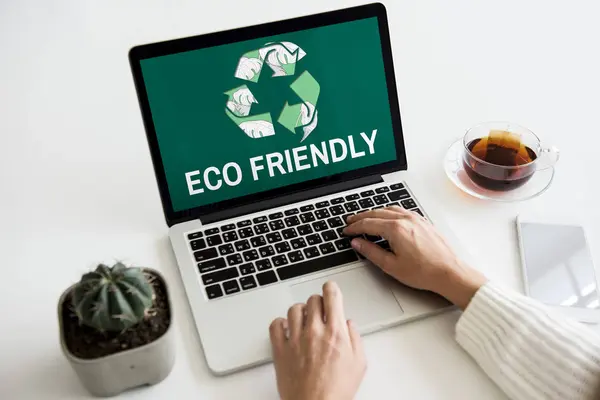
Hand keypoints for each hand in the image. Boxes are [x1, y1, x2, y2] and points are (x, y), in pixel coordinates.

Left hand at [269, 281, 365, 399]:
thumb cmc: (336, 392)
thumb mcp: (359, 364)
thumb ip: (356, 339)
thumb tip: (350, 326)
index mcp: (335, 332)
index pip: (331, 295)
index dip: (331, 288)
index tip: (330, 289)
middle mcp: (314, 331)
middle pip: (312, 300)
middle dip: (318, 302)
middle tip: (320, 310)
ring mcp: (295, 339)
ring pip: (294, 309)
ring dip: (301, 311)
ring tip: (304, 319)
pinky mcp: (280, 350)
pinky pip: (275, 325)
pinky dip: (280, 323)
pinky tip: (286, 328)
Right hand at [343, 207, 486, 308]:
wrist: (449, 272)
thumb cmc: (424, 271)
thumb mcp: (391, 266)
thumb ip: (371, 252)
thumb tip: (358, 243)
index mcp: (395, 229)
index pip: (368, 224)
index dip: (354, 227)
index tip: (347, 231)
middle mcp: (405, 220)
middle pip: (376, 213)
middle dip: (361, 217)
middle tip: (350, 221)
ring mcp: (415, 219)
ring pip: (389, 209)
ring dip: (374, 213)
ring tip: (365, 218)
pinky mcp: (423, 221)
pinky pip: (401, 211)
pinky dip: (388, 212)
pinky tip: (386, 217)